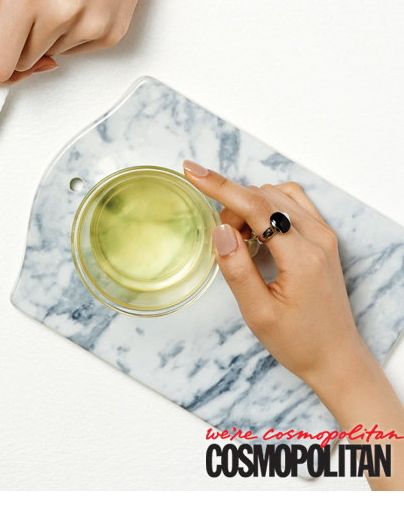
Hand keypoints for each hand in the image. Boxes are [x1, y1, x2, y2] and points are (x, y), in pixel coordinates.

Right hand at [182, 161, 368, 388]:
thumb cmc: (298, 342)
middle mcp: (317, 238)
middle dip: (233, 211)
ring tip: (244, 245)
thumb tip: (220, 229)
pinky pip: (291, 201)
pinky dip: (267, 207)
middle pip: (262, 197)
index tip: (192, 171)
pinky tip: (260, 232)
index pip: (255, 206)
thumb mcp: (258, 314)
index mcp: (301, 258)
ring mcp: (324, 234)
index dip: (220, 186)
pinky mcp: (324, 236)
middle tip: (227, 247)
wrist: (336, 358)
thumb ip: (237, 269)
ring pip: (275, 195)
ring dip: (249, 208)